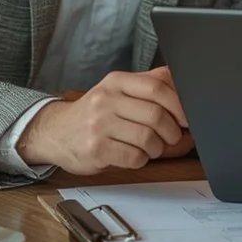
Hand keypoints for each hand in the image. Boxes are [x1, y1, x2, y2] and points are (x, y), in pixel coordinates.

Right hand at [19, 67, 192, 172]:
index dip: (179, 104)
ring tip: (151, 148)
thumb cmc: (95, 113)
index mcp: (116, 81)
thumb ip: (148, 85)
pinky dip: (141, 160)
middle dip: (171, 131)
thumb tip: (184, 85)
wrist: (55, 132)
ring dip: (157, 148)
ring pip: (148, 138)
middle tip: (171, 137)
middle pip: (156, 115)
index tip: (186, 118)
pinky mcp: (95, 149)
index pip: (157, 87)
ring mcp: (99, 125)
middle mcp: (106, 99)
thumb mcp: (118, 90)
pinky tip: (134, 155)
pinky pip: (134, 157)